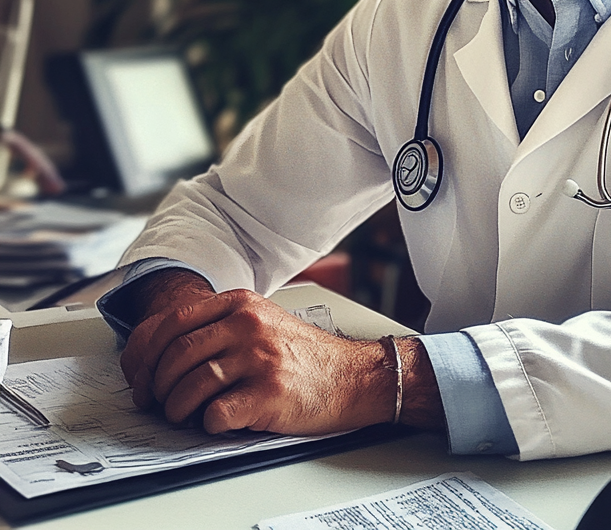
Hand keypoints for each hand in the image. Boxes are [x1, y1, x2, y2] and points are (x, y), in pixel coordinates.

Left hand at [120, 276, 443, 435]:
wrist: (350, 376)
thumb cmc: (302, 355)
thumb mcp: (261, 321)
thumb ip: (219, 325)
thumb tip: (160, 352)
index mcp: (241, 304)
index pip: (173, 321)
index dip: (145, 353)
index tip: (141, 377)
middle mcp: (249, 325)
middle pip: (176, 356)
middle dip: (157, 387)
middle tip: (158, 403)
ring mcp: (259, 358)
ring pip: (189, 387)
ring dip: (177, 410)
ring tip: (186, 416)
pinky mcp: (268, 394)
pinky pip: (215, 415)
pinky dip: (208, 425)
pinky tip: (220, 421)